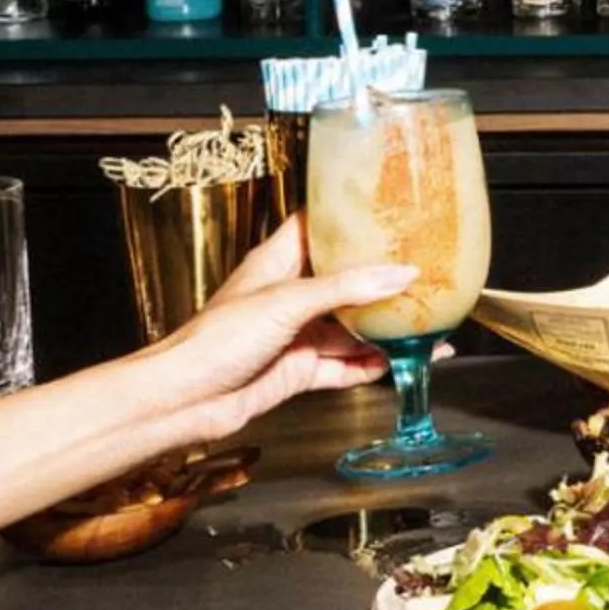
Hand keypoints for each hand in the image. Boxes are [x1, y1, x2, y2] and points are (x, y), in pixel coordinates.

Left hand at [140, 215, 409, 448]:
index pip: (317, 227)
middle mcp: (290, 296)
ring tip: (425, 322)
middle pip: (345, 281)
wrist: (183, 402)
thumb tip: (400, 273)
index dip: (348, 216)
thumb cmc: (213, 342)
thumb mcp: (286, 302)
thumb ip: (346, 288)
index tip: (388, 207)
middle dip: (381, 278)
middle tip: (424, 270)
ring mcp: (296, 335)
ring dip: (384, 328)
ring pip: (350, 327)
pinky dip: (371, 366)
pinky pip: (344, 367)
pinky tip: (400, 363)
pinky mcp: (299, 370)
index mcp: (278, 263)